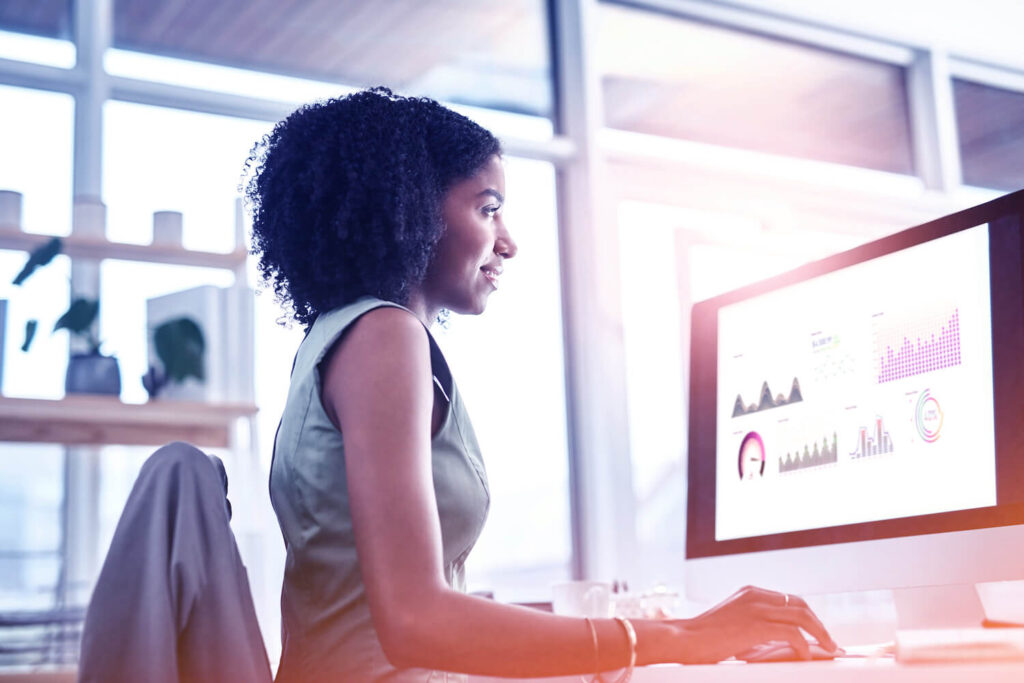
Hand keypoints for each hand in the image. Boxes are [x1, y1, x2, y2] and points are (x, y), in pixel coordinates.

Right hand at [672, 585, 837, 663]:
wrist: (684, 640)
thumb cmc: (704, 638)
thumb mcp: (732, 624)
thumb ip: (754, 625)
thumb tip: (780, 641)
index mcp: (750, 592)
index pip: (789, 600)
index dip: (808, 616)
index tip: (818, 632)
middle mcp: (756, 596)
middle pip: (800, 605)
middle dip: (819, 624)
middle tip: (829, 642)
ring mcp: (757, 608)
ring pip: (802, 616)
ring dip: (819, 634)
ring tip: (827, 649)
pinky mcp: (757, 625)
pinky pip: (792, 633)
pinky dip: (804, 645)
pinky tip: (805, 656)